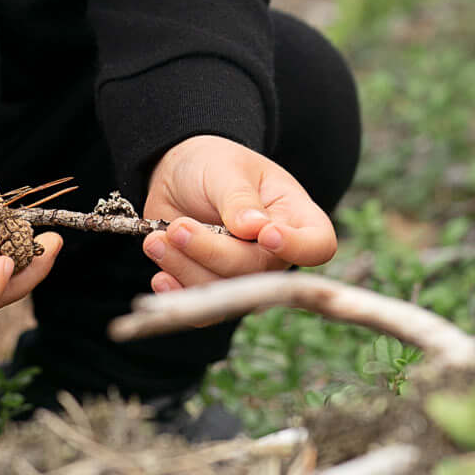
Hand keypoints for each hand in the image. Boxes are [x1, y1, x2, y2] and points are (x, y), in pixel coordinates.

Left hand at [141, 135, 337, 291]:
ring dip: (186, 270)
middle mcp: (276, 252)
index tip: (265, 234)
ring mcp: (245, 273)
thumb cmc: (213, 164)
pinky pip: (204, 309)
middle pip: (258, 271)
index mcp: (295, 216)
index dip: (297, 248)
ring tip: (156, 241)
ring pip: (226, 293)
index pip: (317, 245)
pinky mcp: (214, 286)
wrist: (178, 175)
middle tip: (178, 228)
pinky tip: (160, 277)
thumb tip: (254, 229)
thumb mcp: (226, 169)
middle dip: (213, 252)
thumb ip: (239, 199)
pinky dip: (179, 295)